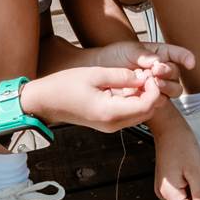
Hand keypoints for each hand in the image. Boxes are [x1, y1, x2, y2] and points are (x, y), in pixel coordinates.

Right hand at [24, 67, 166, 132]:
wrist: (44, 102)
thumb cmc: (64, 86)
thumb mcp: (95, 74)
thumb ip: (121, 76)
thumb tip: (143, 76)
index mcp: (110, 112)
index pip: (147, 105)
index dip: (155, 89)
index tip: (151, 73)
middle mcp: (113, 124)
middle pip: (148, 112)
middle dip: (153, 93)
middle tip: (148, 74)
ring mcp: (111, 126)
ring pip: (141, 114)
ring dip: (146, 97)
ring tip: (139, 78)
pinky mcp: (108, 123)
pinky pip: (130, 114)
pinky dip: (136, 101)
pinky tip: (130, 86)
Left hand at [94, 41, 195, 97]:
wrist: (100, 71)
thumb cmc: (114, 57)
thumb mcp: (129, 50)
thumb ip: (145, 55)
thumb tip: (158, 62)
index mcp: (159, 55)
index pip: (178, 55)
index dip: (186, 58)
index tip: (190, 62)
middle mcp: (161, 71)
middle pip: (177, 75)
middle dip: (169, 72)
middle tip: (156, 71)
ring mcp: (156, 85)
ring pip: (173, 89)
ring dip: (166, 86)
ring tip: (153, 82)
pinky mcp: (149, 98)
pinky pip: (160, 100)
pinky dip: (156, 97)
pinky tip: (146, 92)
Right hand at [151, 108, 199, 199]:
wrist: (169, 127)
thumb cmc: (180, 143)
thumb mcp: (196, 170)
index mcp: (169, 192)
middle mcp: (162, 193)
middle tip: (198, 184)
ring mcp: (162, 188)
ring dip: (190, 197)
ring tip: (192, 178)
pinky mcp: (165, 183)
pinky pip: (178, 196)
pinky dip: (186, 191)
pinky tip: (188, 177)